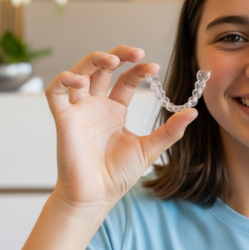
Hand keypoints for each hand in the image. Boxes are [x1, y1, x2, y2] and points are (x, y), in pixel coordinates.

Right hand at [45, 45, 196, 208]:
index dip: (138, 70)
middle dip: (118, 54)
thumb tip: (193, 113)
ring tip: (112, 60)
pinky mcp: (64, 119)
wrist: (96, 197)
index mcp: (115, 110)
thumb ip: (170, 130)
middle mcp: (96, 105)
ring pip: (80, 73)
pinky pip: (55, 93)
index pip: (126, 80)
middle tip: (136, 52)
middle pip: (102, 68)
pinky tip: (80, 80)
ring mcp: (79, 110)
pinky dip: (64, 80)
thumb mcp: (150, 148)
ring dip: (93, 60)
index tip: (154, 67)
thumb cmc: (118, 175)